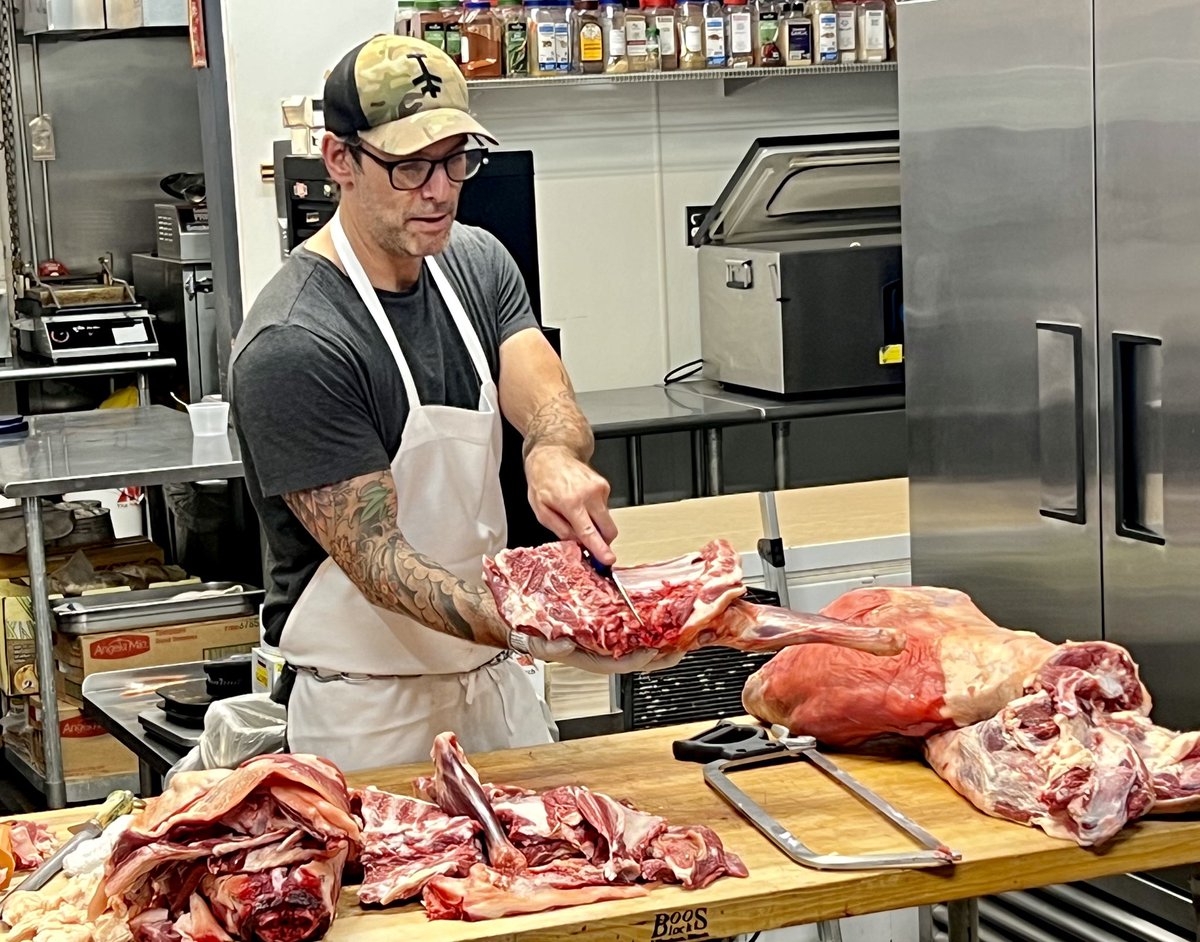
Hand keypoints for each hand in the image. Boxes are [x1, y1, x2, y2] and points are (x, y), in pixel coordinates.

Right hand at [517, 633, 685, 674]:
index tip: (655, 650)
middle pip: (637, 661)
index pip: (620, 664)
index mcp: (589, 659)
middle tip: (682, 646)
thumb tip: (564, 648)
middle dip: (661, 657)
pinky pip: (629, 634)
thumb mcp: (537, 644)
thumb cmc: (532, 637)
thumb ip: (550, 649)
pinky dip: (645, 630)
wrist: (523, 627)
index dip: (640, 659)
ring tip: (677, 636)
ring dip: (658, 644)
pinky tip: (657, 623)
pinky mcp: (605, 632)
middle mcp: (601, 653)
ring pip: (637, 649)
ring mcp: (605, 644)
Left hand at [525, 445, 617, 565]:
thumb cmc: (543, 480)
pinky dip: (594, 511)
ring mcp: (600, 489)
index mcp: (571, 502)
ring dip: (595, 523)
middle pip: (608, 529)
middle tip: (592, 543)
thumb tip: (577, 542)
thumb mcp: (540, 510)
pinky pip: (604, 508)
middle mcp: (589, 494)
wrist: (553, 455)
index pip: (589, 531)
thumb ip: (560, 529)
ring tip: (577, 512)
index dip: (600, 548)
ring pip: (607, 519)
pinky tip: (581, 502)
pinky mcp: (605, 485)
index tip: (608, 559)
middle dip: (603, 541)